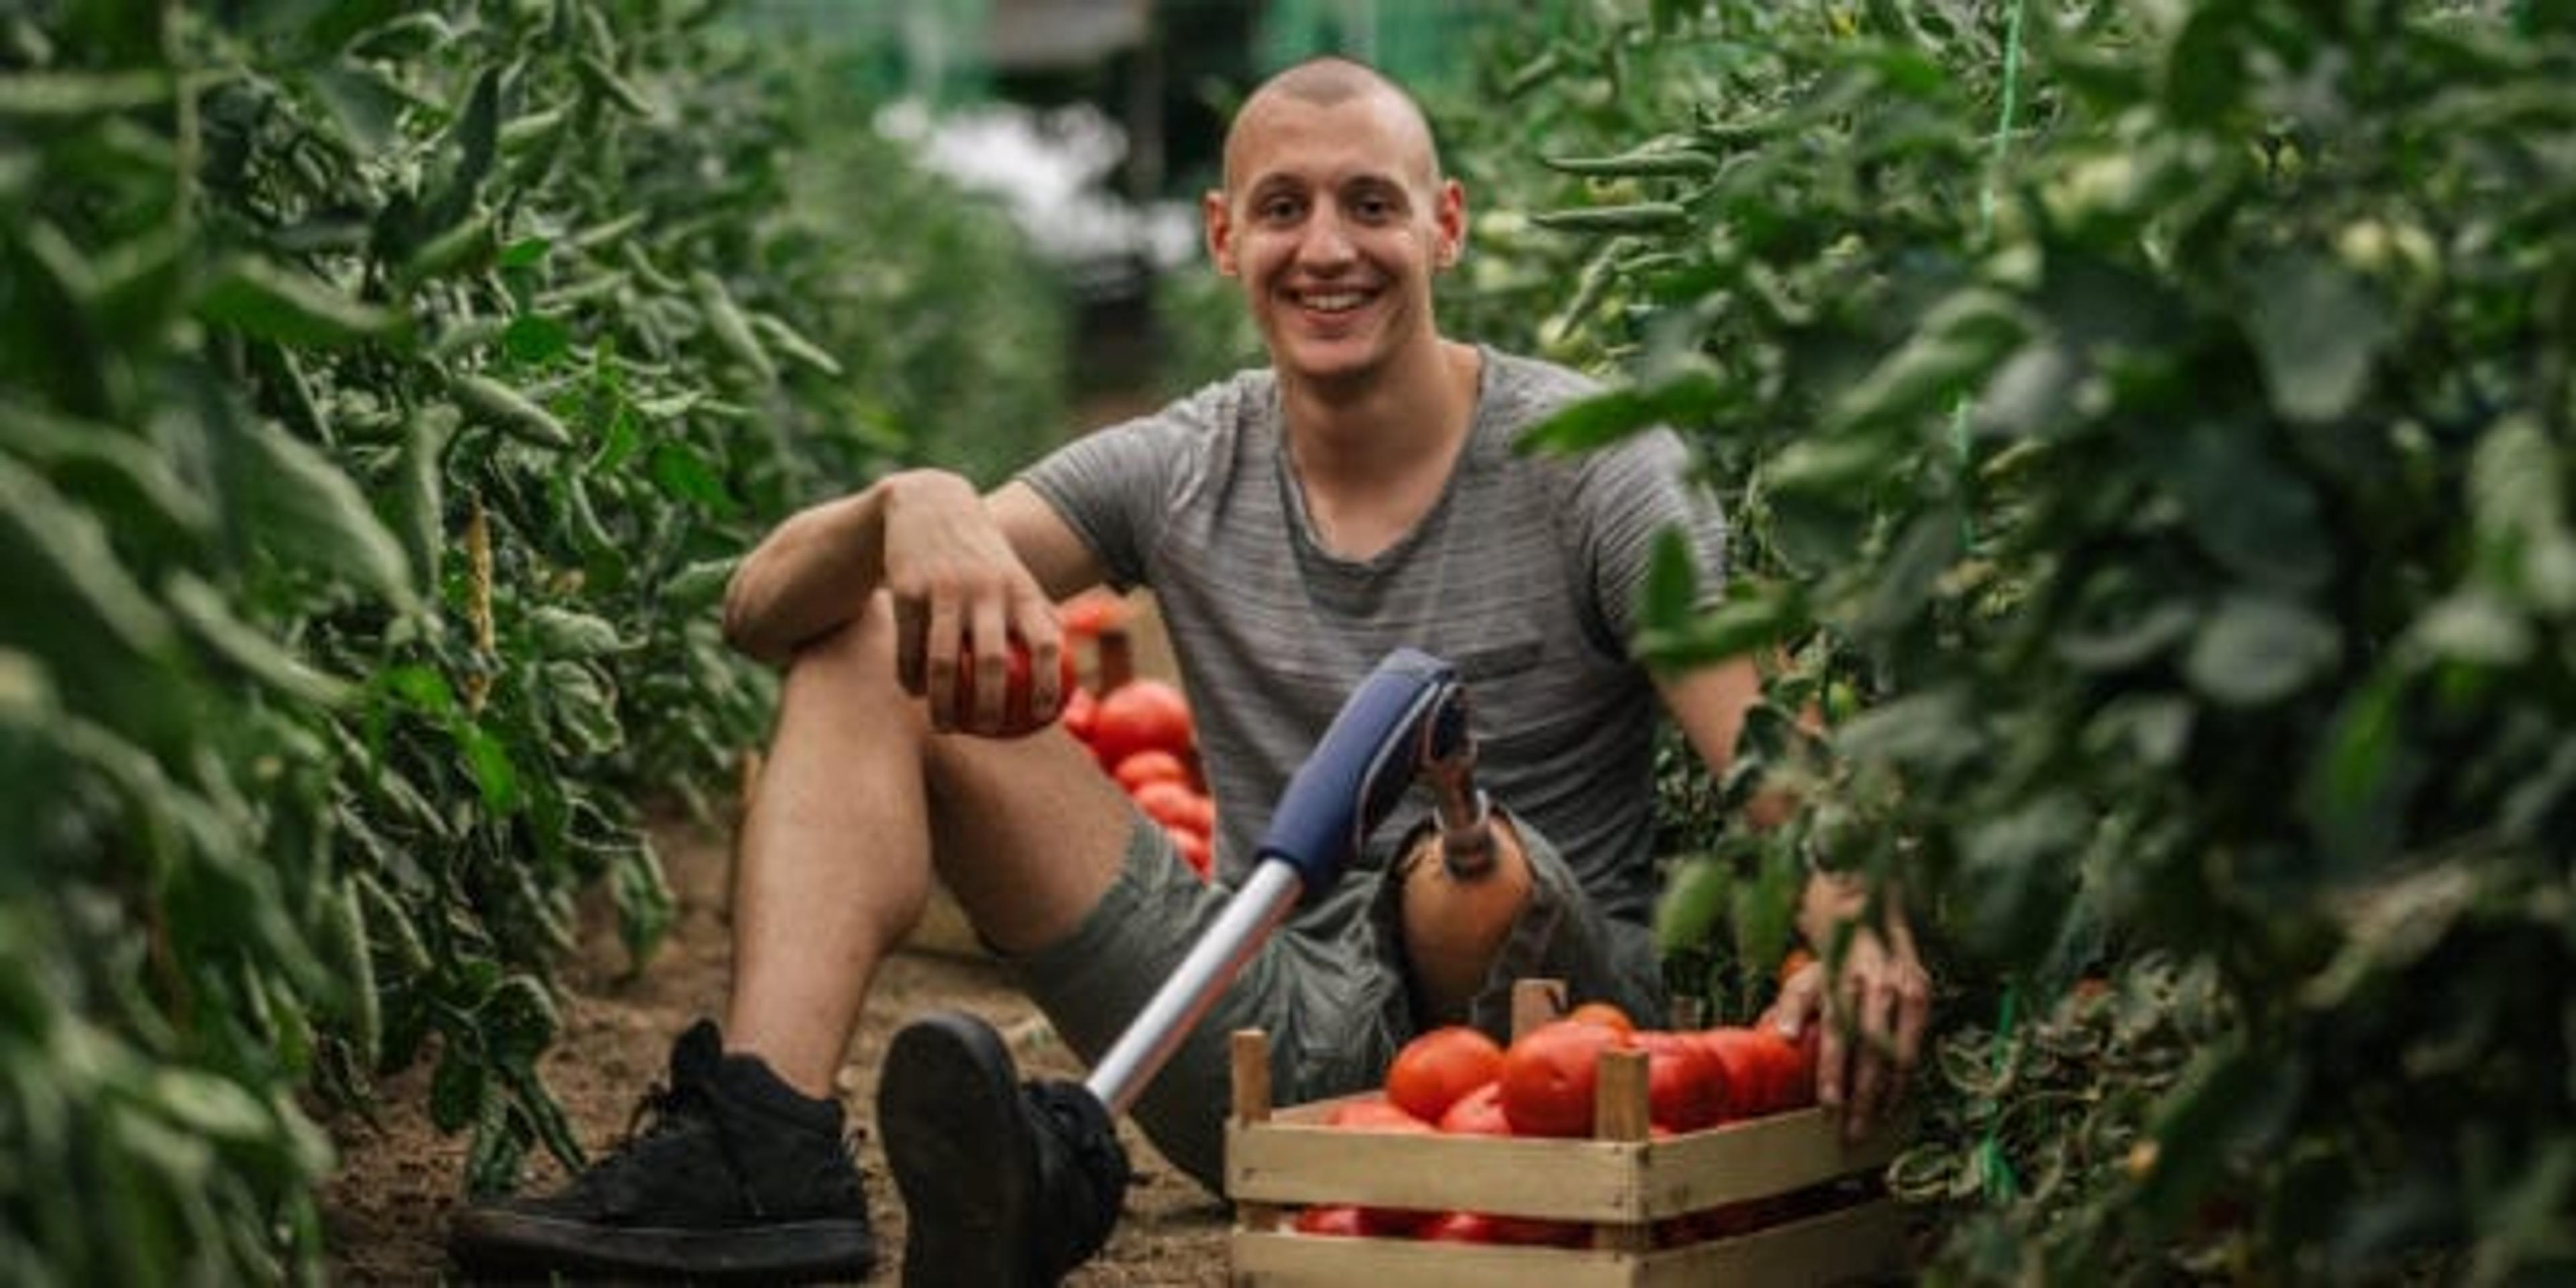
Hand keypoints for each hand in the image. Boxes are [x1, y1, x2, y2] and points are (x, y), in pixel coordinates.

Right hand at [877, 472, 1065, 735]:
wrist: (929, 503)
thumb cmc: (982, 556)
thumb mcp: (1016, 577)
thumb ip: (1039, 618)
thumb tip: (1071, 673)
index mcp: (1021, 589)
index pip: (1045, 644)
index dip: (1050, 685)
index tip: (1046, 719)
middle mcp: (986, 589)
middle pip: (991, 663)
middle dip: (989, 708)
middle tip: (988, 730)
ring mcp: (944, 589)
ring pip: (942, 663)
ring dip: (943, 704)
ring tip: (945, 726)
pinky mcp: (907, 589)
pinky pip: (909, 648)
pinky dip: (911, 678)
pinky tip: (915, 694)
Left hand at [1766, 903, 1928, 1141]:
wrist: (1870, 925)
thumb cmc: (1830, 967)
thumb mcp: (1804, 980)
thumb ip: (1791, 1007)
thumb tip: (1782, 1037)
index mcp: (1841, 982)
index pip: (1837, 1035)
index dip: (1833, 1073)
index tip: (1829, 1107)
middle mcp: (1875, 986)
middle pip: (1871, 1052)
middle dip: (1862, 1097)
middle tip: (1852, 1133)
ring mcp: (1904, 990)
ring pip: (1900, 1053)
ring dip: (1887, 1095)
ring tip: (1872, 1124)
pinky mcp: (1923, 994)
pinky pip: (1918, 1046)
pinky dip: (1907, 1078)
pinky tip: (1894, 1102)